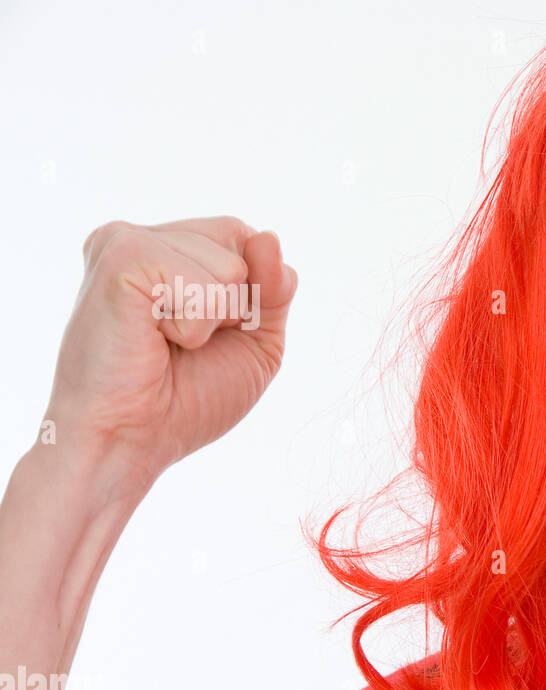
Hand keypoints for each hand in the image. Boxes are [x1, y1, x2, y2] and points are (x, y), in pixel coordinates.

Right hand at [44, 216, 297, 485]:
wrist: (129, 441)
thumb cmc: (185, 400)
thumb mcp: (256, 343)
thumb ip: (274, 290)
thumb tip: (268, 238)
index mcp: (169, 250)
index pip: (249, 238)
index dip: (253, 294)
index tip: (207, 337)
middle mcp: (143, 238)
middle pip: (242, 239)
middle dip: (236, 305)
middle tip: (180, 343)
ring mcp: (126, 242)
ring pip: (231, 266)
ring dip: (213, 321)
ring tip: (162, 342)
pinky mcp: (117, 260)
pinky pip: (203, 286)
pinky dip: (193, 327)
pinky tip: (151, 339)